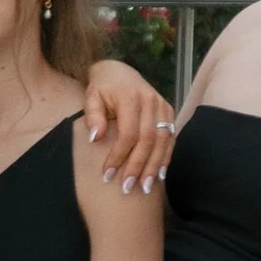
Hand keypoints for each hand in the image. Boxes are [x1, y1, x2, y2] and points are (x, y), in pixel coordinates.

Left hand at [81, 58, 174, 190]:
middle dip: (138, 166)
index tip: (107, 174)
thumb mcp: (91, 97)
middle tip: (127, 188)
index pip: (128, 133)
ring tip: (144, 188)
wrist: (118, 71)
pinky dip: (165, 157)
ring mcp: (162, 106)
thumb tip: (96, 138)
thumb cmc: (102, 88)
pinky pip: (170, 138)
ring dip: (154, 166)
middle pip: (148, 140)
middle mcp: (151, 101)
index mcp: (130, 97)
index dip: (119, 156)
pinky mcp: (168, 112)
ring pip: (162, 141)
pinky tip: (158, 175)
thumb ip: (93, 116)